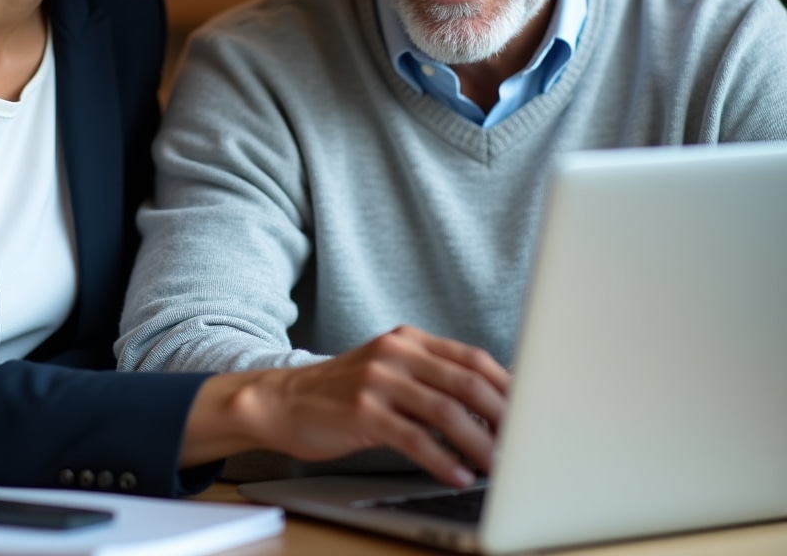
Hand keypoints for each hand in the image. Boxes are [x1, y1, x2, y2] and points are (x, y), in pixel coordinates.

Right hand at [181, 325, 509, 486]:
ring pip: (445, 410)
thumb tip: (488, 411)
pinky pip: (414, 438)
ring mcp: (378, 380)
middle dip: (503, 415)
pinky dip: (442, 460)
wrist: (283, 400)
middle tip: (526, 443)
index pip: (471, 357)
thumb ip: (430, 380)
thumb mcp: (388, 371)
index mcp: (407, 340)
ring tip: (500, 468)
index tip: (533, 411)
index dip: (507, 385)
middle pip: (466, 381)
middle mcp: (396, 353)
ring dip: (480, 443)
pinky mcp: (363, 411)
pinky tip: (457, 476)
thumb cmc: (342, 393)